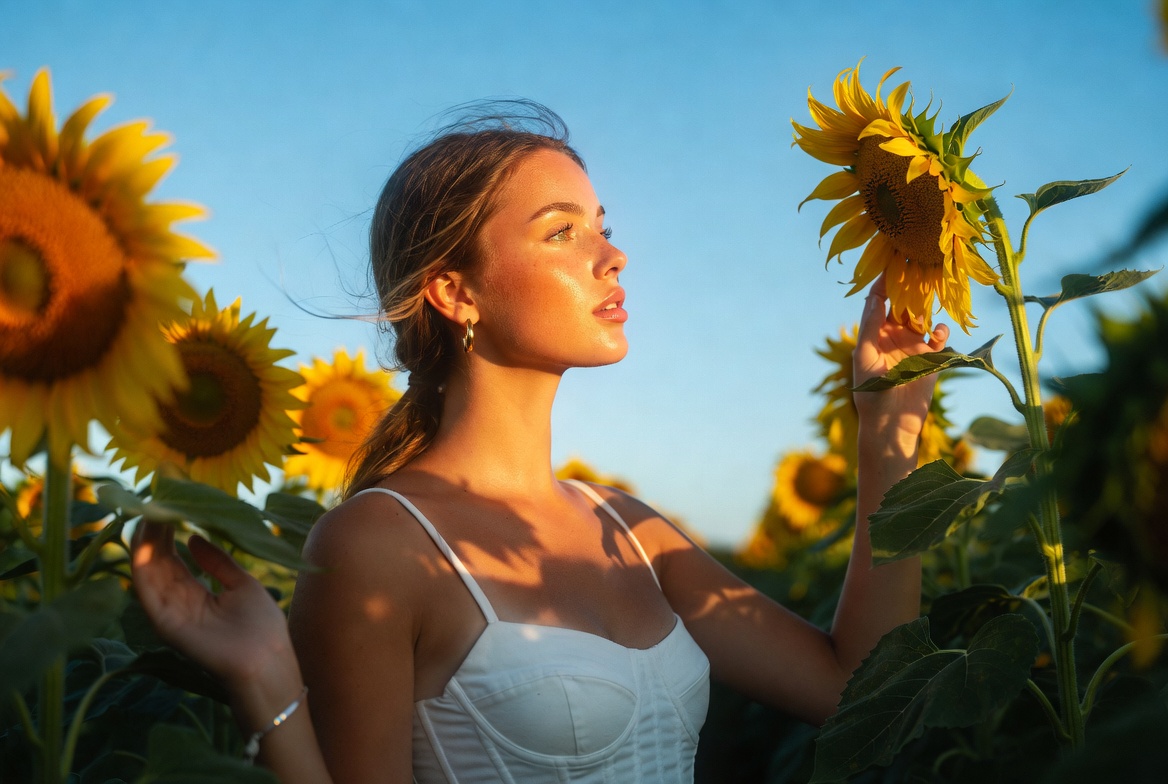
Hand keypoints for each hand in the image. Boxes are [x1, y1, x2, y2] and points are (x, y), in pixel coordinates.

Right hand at [131, 521, 297, 690]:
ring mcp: (169, 613)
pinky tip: (144, 538)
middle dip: (153, 532)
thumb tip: (194, 538)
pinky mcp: (164, 622)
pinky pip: (147, 589)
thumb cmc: (261, 625)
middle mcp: (177, 603)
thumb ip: (217, 562)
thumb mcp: (240, 583)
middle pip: (157, 562)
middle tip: (152, 500)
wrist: (267, 659)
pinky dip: (142, 562)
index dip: (168, 533)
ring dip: (144, 541)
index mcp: (196, 595)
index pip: (173, 559)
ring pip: (148, 571)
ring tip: (146, 510)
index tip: (167, 504)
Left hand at [853, 277, 948, 443]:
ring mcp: (914, 344)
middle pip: (904, 303)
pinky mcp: (931, 357)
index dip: (885, 282)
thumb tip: (874, 298)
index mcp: (875, 333)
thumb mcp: (864, 358)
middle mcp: (894, 334)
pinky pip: (939, 336)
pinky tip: (938, 332)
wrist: (891, 423)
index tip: (893, 263)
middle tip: (920, 266)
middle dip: (911, 287)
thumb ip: (870, 328)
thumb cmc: (870, 393)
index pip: (879, 300)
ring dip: (928, 305)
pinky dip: (941, 330)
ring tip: (933, 292)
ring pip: (924, 316)